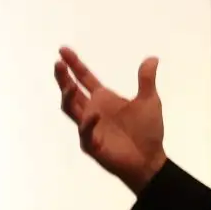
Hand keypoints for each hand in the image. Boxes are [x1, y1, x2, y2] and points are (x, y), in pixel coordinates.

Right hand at [55, 49, 166, 193]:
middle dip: (63, 78)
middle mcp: (92, 110)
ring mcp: (89, 128)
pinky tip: (94, 114)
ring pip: (71, 110)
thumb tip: (152, 58)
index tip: (63, 50)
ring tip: (69, 84)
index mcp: (103, 99)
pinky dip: (88, 124)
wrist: (150, 159)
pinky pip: (85, 133)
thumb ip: (146, 80)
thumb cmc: (147, 131)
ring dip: (68, 97)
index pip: (84, 78)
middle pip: (71, 92)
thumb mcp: (149, 101)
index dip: (74, 65)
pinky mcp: (92, 145)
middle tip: (58, 64)